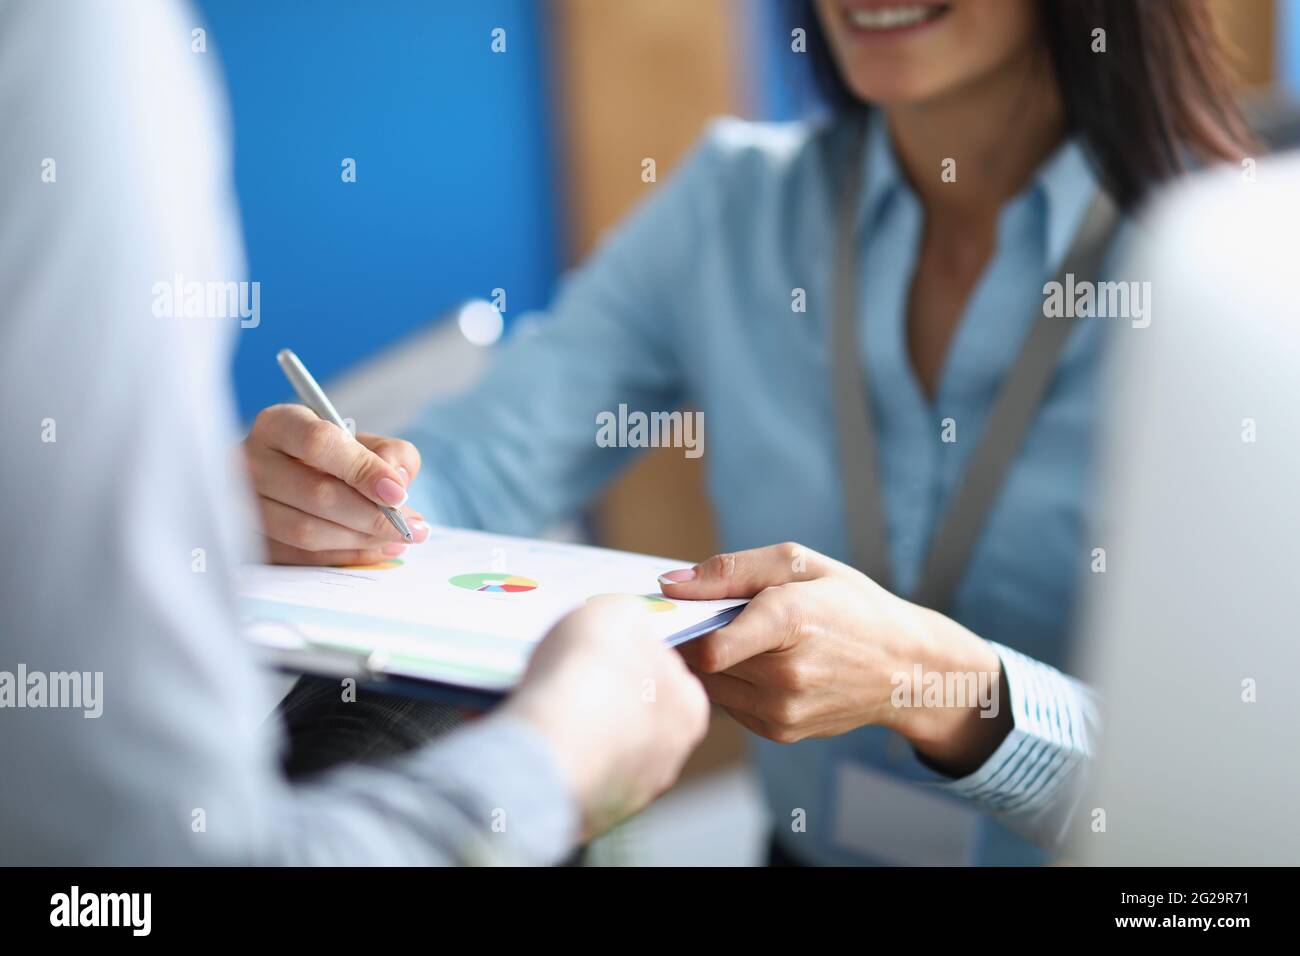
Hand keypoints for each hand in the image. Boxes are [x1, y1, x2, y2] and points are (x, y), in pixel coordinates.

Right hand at [243, 404, 431, 564]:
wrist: (294, 477)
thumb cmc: (334, 457)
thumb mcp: (364, 441)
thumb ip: (390, 452)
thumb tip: (398, 481)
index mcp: (279, 424)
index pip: (318, 443)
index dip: (363, 470)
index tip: (399, 493)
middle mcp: (250, 461)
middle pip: (315, 493)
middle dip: (371, 515)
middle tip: (410, 527)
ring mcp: (242, 504)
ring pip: (306, 531)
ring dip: (360, 540)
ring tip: (398, 540)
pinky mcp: (249, 539)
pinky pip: (299, 557)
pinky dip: (343, 558)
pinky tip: (375, 551)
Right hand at [504, 597, 708, 837]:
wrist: (548, 744)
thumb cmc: (591, 671)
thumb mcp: (618, 612)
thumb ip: (628, 618)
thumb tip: (624, 627)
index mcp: (689, 710)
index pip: (665, 674)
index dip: (628, 655)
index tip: (597, 648)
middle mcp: (667, 758)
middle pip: (629, 713)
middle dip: (598, 695)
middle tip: (565, 675)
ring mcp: (625, 792)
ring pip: (594, 747)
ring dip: (569, 726)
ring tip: (536, 701)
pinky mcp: (583, 814)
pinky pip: (563, 773)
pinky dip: (545, 753)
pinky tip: (524, 733)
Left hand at [659, 543, 1010, 776]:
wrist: (906, 668)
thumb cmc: (851, 605)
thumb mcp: (798, 564)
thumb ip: (729, 570)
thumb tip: (669, 584)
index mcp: (792, 621)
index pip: (712, 647)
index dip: (684, 627)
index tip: (678, 610)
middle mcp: (787, 676)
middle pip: (702, 660)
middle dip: (697, 636)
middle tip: (716, 616)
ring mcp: (784, 710)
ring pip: (710, 685)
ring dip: (713, 662)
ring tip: (746, 639)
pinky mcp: (781, 732)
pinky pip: (729, 704)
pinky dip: (733, 683)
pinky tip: (761, 664)